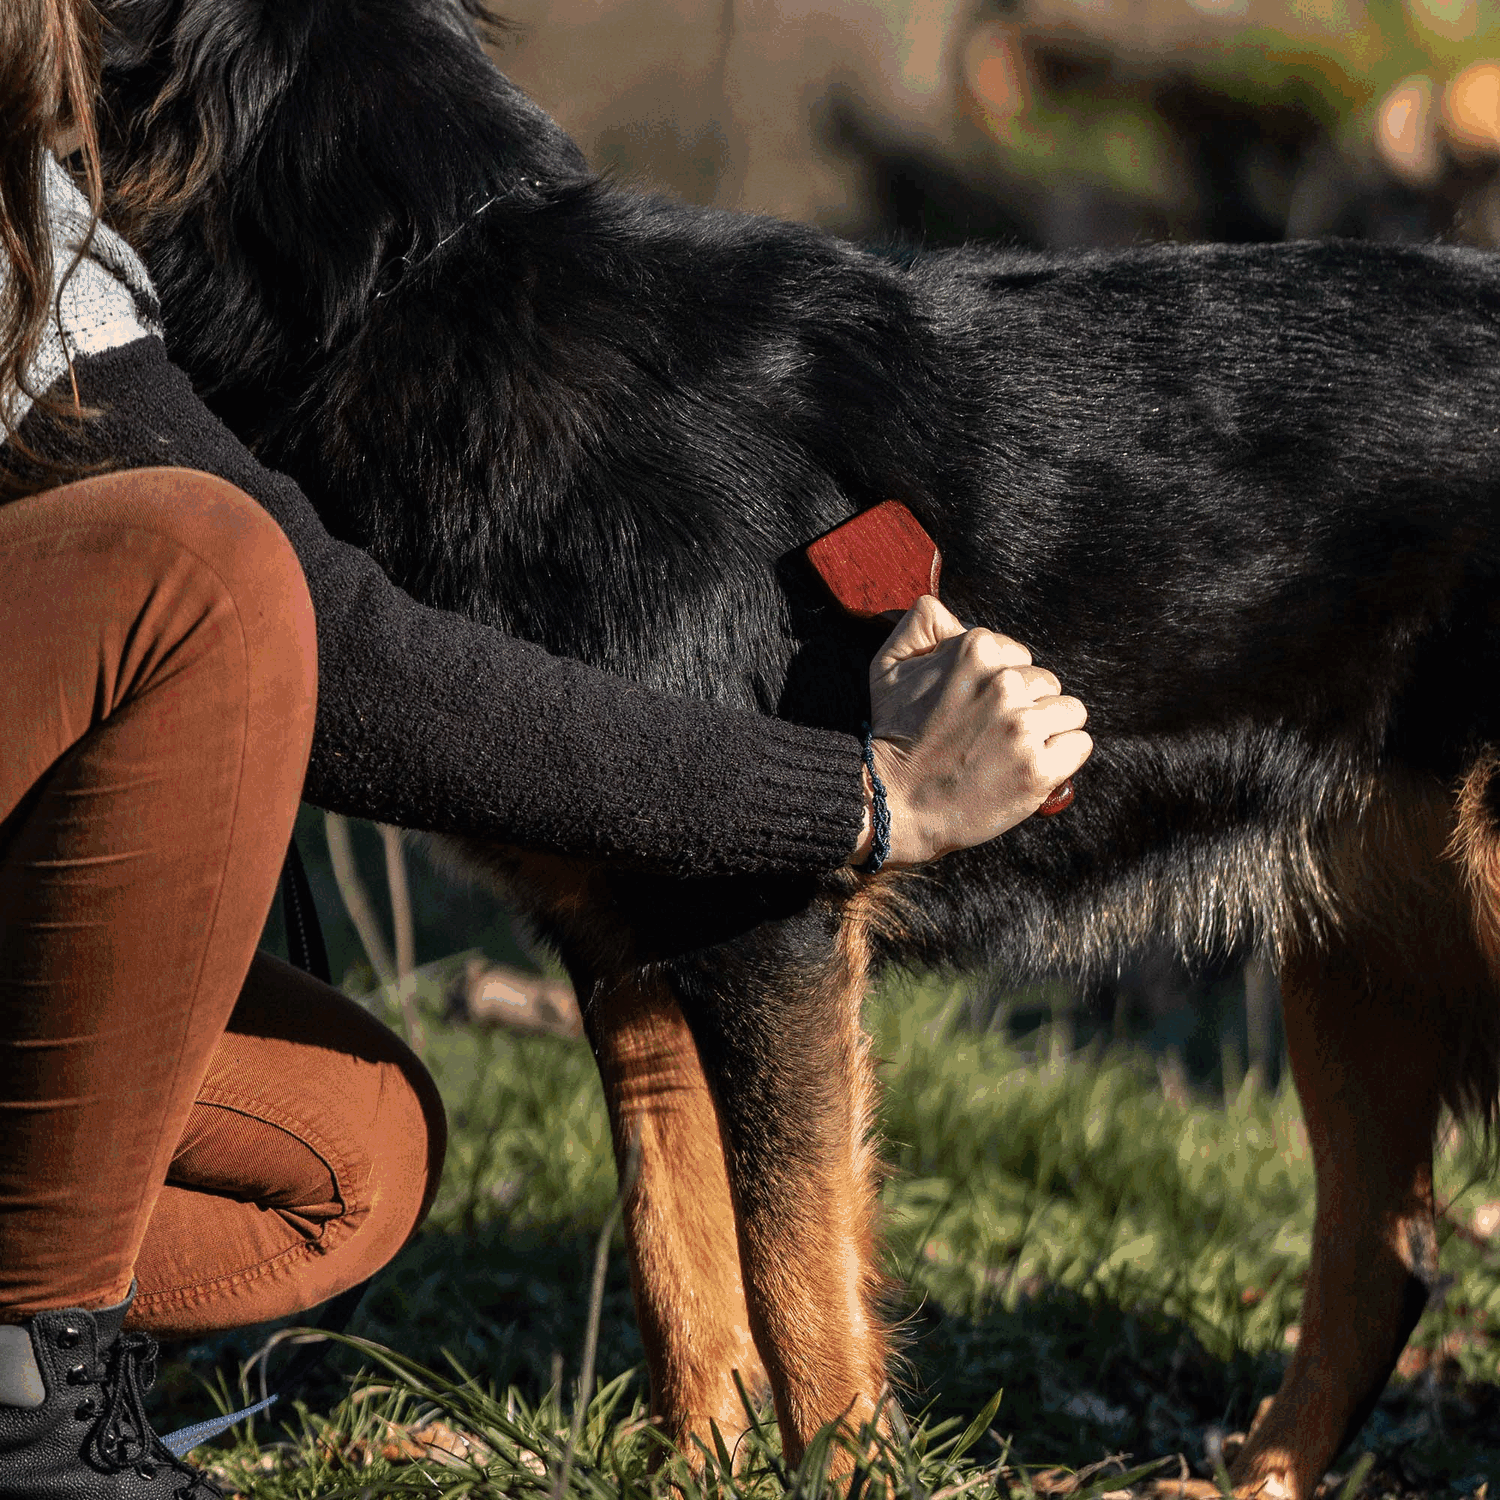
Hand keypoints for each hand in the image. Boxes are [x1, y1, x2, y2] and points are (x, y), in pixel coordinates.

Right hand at [847, 596, 1091, 868]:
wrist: (894, 802)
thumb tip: (952, 612)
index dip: (1000, 681)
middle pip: (1047, 682)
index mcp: (976, 651)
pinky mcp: (1040, 769)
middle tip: (991, 733)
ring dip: (1048, 729)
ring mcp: (1024, 728)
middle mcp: (1005, 684)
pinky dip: (1062, 757)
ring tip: (1013, 749)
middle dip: (1026, 705)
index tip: (976, 707)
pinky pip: (1079, 745)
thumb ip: (921, 625)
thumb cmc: (892, 734)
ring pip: (1070, 711)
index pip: (1020, 655)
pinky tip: (1031, 765)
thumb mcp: (888, 666)